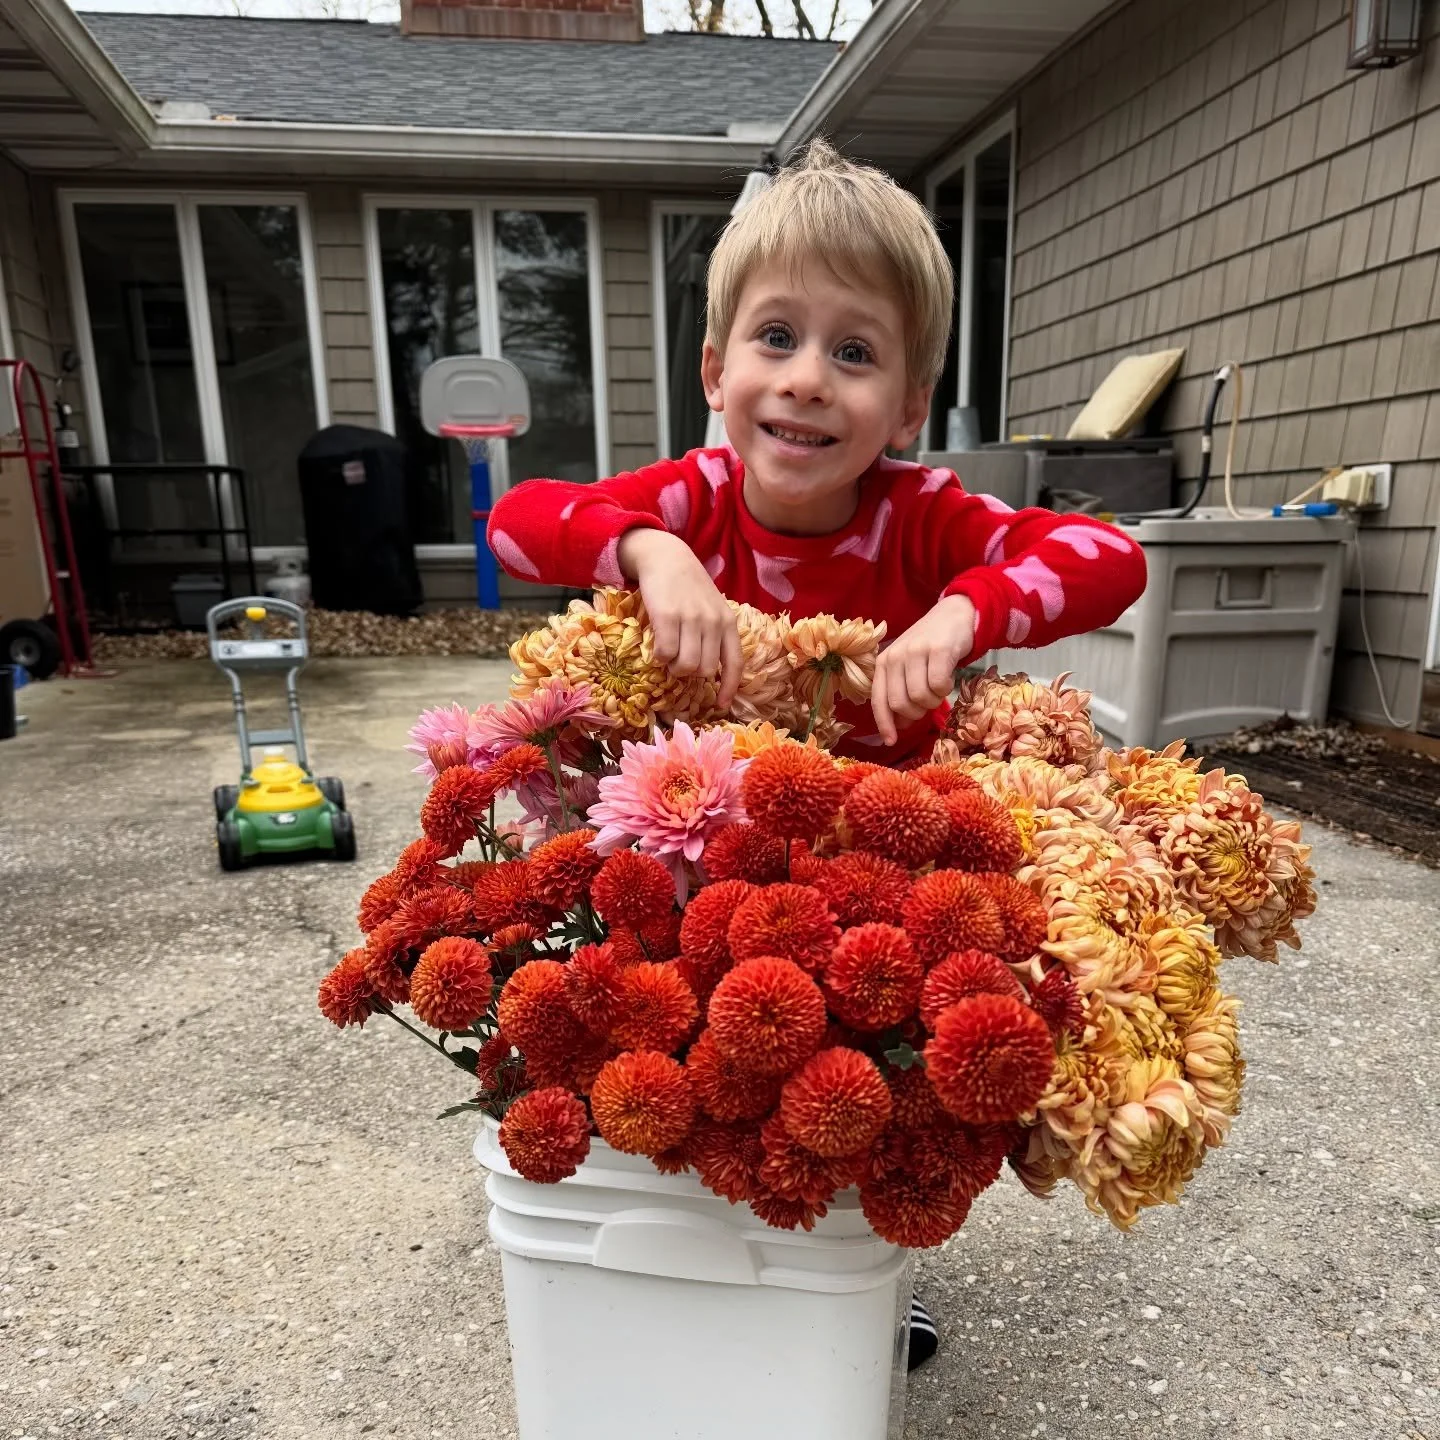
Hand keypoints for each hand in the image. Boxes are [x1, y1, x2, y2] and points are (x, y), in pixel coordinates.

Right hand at [618, 528, 742, 709]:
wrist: (666, 556)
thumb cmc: (689, 587)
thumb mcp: (712, 607)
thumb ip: (715, 634)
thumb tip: (710, 670)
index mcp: (728, 622)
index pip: (734, 663)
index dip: (729, 688)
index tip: (721, 704)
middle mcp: (713, 622)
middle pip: (704, 670)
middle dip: (690, 673)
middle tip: (679, 661)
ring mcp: (691, 619)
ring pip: (686, 666)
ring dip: (674, 667)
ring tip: (669, 654)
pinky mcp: (667, 616)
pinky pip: (665, 653)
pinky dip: (659, 657)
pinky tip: (658, 646)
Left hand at [870, 594, 976, 746]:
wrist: (954, 615)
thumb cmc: (930, 648)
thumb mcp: (909, 668)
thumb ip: (901, 693)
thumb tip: (900, 725)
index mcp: (883, 663)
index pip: (878, 701)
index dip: (885, 724)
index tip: (891, 741)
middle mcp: (894, 656)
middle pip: (900, 704)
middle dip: (916, 713)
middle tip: (928, 703)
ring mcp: (915, 651)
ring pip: (920, 697)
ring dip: (934, 701)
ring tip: (939, 688)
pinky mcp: (937, 649)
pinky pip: (939, 685)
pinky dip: (946, 689)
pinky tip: (948, 678)